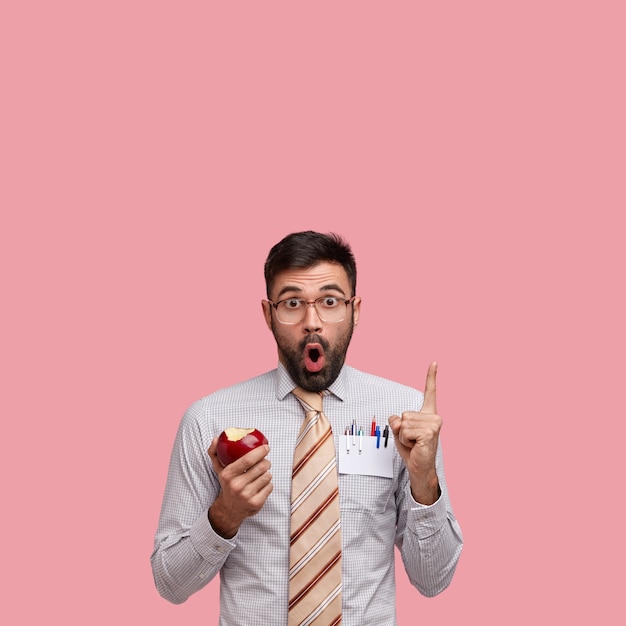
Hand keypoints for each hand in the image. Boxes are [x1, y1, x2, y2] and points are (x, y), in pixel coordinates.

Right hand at [206, 437, 272, 537]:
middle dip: (266, 462)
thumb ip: (215, 453)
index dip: (259, 452)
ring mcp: (247, 496)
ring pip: (267, 476)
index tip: (266, 447)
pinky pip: (270, 487)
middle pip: (261, 467)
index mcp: (228, 475)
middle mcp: (237, 486)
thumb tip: (215, 439)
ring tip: (260, 474)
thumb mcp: (219, 470)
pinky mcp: (256, 503)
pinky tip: (261, 485)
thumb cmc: (227, 484)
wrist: (229, 509)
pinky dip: (268, 484)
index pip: (247, 460)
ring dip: (267, 473)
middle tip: (265, 461)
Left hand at [389, 361, 441, 504]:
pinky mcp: (429, 432)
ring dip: (403, 436)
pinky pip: (405, 431)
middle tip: (412, 440)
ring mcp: (433, 424)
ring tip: (413, 444)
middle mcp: (434, 417)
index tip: (434, 362)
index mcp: (428, 414)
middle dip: (402, 429)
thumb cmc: (412, 449)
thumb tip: (397, 419)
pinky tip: (415, 446)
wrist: (420, 468)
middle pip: (403, 414)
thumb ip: (397, 420)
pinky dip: (405, 440)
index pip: (430, 392)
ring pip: (403, 423)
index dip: (431, 376)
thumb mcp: (400, 431)